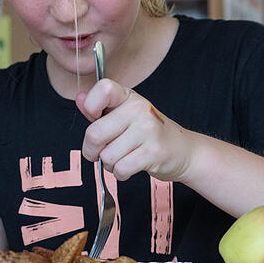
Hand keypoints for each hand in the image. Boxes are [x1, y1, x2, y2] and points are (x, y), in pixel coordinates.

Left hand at [75, 78, 195, 181]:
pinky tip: (130, 166)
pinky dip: (120, 173)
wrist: (183, 151)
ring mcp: (148, 130)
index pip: (103, 89)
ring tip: (122, 157)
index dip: (91, 107)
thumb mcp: (124, 115)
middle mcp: (139, 109)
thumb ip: (99, 109)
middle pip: (94, 134)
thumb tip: (80, 98)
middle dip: (91, 150)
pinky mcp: (153, 152)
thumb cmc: (148, 133)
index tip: (95, 119)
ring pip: (106, 156)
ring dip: (109, 164)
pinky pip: (120, 169)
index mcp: (129, 97)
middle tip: (100, 152)